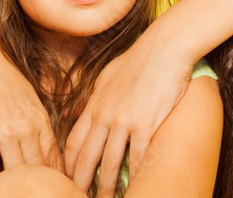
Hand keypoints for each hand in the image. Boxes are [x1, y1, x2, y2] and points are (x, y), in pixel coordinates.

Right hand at [0, 44, 62, 183]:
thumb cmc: (1, 76)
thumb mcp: (29, 96)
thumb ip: (38, 119)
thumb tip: (45, 139)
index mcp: (41, 119)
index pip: (54, 157)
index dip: (57, 177)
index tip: (57, 189)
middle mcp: (27, 129)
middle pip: (38, 169)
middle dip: (41, 187)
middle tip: (42, 197)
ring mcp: (6, 134)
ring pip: (16, 173)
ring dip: (15, 188)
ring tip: (13, 196)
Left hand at [64, 30, 192, 197]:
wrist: (164, 48)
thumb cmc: (138, 60)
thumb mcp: (106, 76)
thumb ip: (93, 98)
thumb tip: (79, 112)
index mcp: (94, 105)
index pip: (72, 143)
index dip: (68, 166)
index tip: (68, 180)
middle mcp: (104, 115)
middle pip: (86, 158)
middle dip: (80, 183)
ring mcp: (124, 121)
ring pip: (110, 163)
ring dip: (106, 187)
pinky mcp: (146, 124)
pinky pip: (138, 157)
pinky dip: (136, 175)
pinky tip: (137, 185)